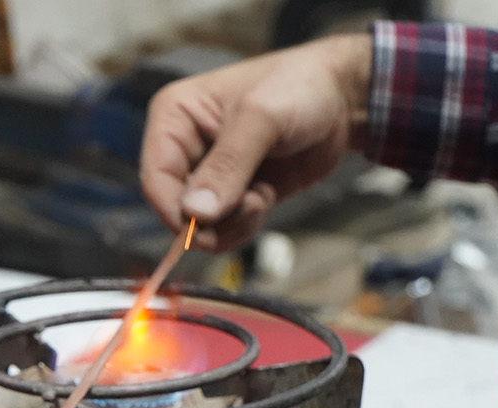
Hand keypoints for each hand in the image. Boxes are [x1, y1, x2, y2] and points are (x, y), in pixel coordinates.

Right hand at [140, 32, 372, 250]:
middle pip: (175, 208)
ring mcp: (209, 175)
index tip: (204, 227)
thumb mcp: (261, 119)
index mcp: (175, 118)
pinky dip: (244, 226)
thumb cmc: (300, 87)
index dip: (175, 210)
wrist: (342, 99)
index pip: (155, 178)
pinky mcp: (234, 195)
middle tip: (249, 204)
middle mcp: (186, 148)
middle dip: (212, 218)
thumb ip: (228, 165)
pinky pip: (223, 230)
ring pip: (200, 227)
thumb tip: (197, 212)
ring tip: (261, 196)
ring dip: (232, 224)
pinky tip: (264, 199)